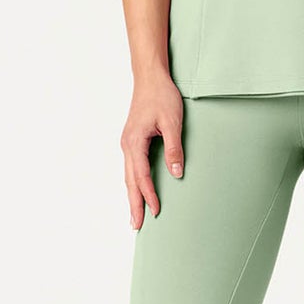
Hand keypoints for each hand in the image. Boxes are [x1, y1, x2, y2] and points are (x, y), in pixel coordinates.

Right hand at [122, 71, 185, 228]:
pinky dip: (134, 182)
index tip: (156, 210)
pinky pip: (131, 167)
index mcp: (135, 142)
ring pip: (129, 175)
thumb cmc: (161, 96)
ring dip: (132, 195)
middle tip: (136, 225)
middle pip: (130, 181)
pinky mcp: (132, 141)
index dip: (149, 194)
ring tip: (135, 215)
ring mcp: (128, 143)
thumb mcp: (173, 122)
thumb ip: (174, 148)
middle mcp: (127, 145)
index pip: (142, 175)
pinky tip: (137, 190)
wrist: (150, 78)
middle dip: (134, 203)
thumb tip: (176, 172)